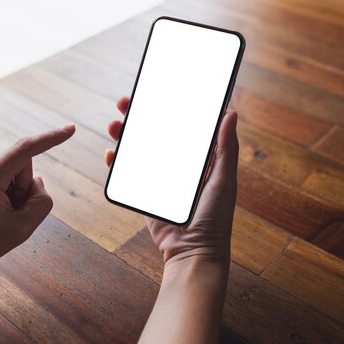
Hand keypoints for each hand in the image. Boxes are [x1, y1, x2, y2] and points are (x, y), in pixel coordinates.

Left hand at [0, 124, 75, 273]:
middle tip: (10, 212)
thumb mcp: (23, 228)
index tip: (71, 128)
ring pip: (11, 166)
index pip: (26, 149)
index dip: (51, 139)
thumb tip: (36, 181)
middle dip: (24, 185)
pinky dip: (2, 186)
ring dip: (13, 187)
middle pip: (22, 163)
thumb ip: (41, 200)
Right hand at [106, 96, 237, 265]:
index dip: (168, 108)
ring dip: (125, 135)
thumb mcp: (224, 179)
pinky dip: (117, 163)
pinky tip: (112, 153)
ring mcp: (158, 180)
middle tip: (125, 102)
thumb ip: (225, 148)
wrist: (192, 252)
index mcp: (198, 159)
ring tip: (114, 125)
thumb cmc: (215, 218)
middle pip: (155, 133)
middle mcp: (176, 166)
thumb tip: (231, 112)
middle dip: (139, 117)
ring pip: (138, 150)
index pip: (180, 126)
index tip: (155, 91)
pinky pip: (127, 174)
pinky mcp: (144, 194)